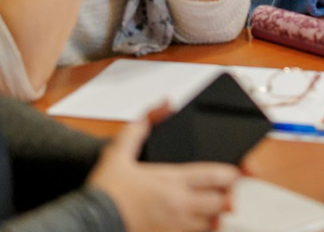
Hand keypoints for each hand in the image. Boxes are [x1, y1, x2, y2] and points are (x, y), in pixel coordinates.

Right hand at [86, 109, 238, 231]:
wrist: (89, 222)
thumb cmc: (105, 191)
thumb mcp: (119, 151)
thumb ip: (142, 125)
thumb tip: (163, 105)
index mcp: (172, 179)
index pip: (217, 175)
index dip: (233, 173)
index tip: (234, 172)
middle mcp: (179, 204)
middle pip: (221, 201)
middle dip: (225, 195)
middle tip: (222, 190)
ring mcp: (176, 226)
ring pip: (213, 222)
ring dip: (215, 214)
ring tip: (209, 207)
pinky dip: (202, 230)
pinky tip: (196, 224)